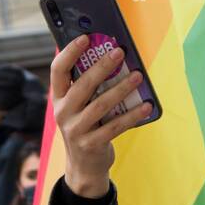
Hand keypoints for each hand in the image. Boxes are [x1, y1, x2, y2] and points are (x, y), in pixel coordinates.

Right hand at [50, 34, 151, 197]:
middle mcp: (63, 113)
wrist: (84, 167)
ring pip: (101, 105)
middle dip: (102, 66)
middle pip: (82, 85)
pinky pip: (115, 126)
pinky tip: (146, 105)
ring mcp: (76, 130)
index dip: (70, 52)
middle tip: (120, 52)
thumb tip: (111, 58)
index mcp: (59, 99)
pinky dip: (132, 115)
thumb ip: (88, 88)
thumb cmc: (86, 127)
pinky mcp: (91, 144)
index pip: (58, 71)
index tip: (86, 38)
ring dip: (122, 88)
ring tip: (138, 76)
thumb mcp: (79, 108)